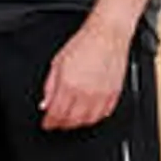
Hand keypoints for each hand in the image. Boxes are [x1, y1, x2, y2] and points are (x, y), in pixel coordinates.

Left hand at [41, 15, 130, 130]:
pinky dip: (95, 117)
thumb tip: (46, 103)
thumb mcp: (57, 63)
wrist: (107, 36)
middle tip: (57, 123)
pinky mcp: (115, 94)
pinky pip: (104, 114)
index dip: (49, 122)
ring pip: (89, 120)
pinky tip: (88, 114)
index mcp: (69, 85)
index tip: (47, 124)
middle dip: (62, 124)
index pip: (56, 113)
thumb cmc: (83, 45)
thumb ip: (50, 86)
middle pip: (72, 120)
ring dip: (77, 123)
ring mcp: (102, 95)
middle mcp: (86, 93)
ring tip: (71, 119)